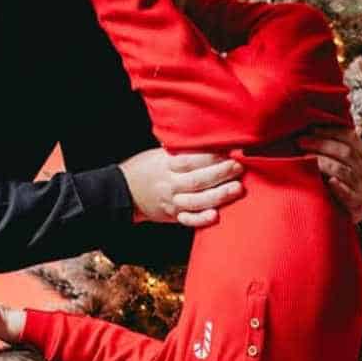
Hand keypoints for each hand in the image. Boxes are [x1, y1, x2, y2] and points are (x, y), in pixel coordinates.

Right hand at [119, 148, 243, 228]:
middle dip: (220, 174)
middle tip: (238, 167)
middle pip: (197, 180)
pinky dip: (201, 219)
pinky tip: (215, 215)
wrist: (123, 191)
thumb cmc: (145, 169)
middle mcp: (169, 184)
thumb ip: (180, 151)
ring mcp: (172, 202)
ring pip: (197, 201)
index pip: (191, 160)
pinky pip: (188, 220)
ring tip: (237, 188)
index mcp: (166, 165)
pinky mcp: (173, 216)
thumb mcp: (158, 154)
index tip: (229, 152)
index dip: (211, 157)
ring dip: (218, 195)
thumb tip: (208, 141)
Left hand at [298, 125, 361, 222]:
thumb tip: (304, 125)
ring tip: (303, 159)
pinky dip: (342, 189)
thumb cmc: (323, 187)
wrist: (331, 221)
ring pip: (346, 172)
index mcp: (360, 157)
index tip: (310, 128)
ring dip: (325, 163)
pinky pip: (352, 197)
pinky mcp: (359, 208)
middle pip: (346, 153)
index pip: (351, 137)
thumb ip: (323, 147)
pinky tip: (330, 183)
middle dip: (321, 144)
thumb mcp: (326, 164)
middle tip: (299, 142)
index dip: (331, 131)